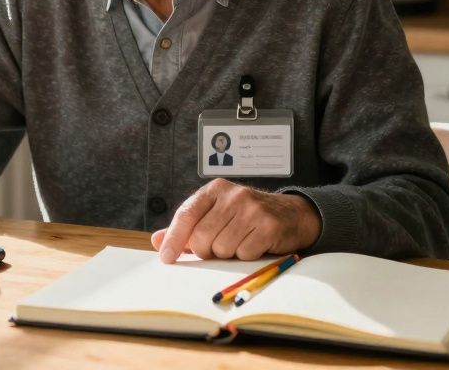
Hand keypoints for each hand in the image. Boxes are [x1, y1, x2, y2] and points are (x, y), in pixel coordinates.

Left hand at [150, 179, 320, 262]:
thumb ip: (187, 228)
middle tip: (219, 248)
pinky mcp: (267, 226)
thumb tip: (157, 240)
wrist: (292, 215)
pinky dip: (246, 257)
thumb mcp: (216, 214)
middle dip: (207, 251)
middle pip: (203, 237)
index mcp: (215, 190)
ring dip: (228, 254)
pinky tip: (254, 245)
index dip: (174, 238)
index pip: (186, 214)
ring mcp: (252, 209)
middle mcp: (233, 195)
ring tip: (240, 242)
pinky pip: (244, 254)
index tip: (166, 258)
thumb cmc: (247, 217)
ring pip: (223, 248)